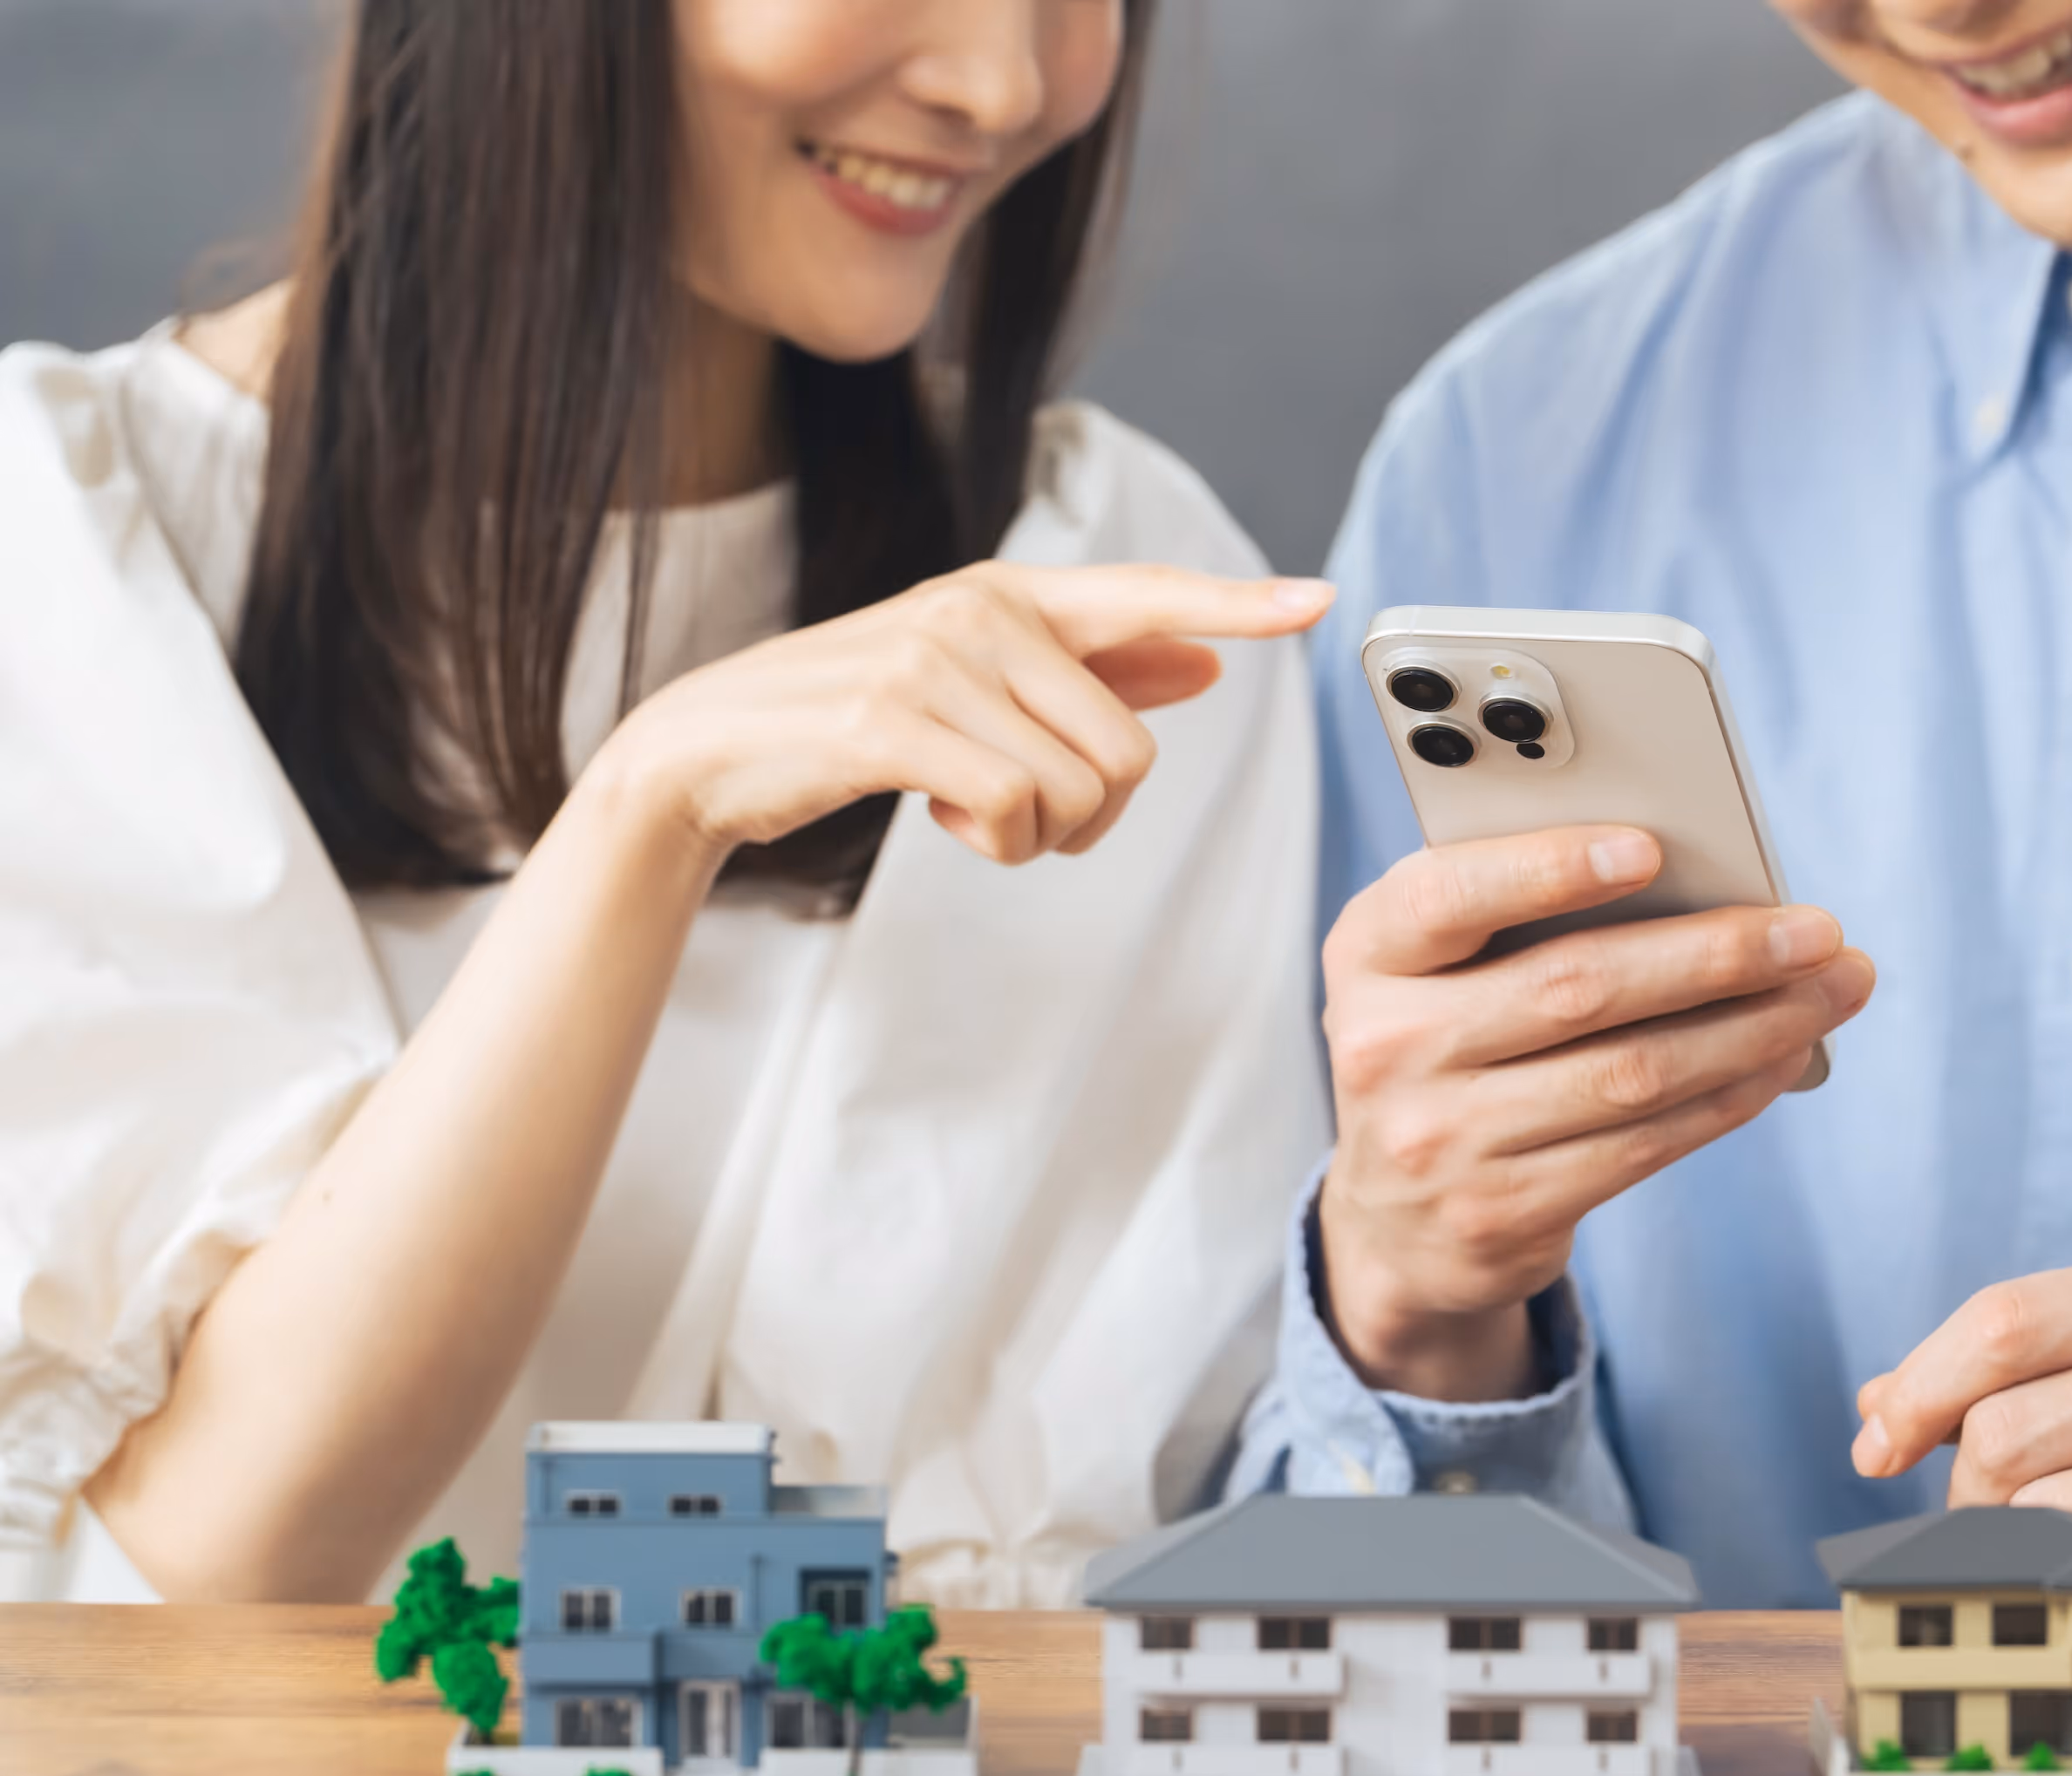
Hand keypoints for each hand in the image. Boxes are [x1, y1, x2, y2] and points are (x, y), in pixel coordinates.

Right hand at [588, 562, 1331, 866]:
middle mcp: (981, 610)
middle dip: (1094, 813)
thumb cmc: (856, 723)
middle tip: (1022, 815)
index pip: (1147, 593)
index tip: (1318, 602)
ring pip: (1075, 788)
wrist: (711, 753)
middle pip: (1129, 749)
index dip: (1236, 602)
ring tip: (967, 810)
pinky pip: (1010, 810)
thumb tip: (1205, 667)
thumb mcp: (977, 687)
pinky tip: (938, 819)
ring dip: (1035, 835)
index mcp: (1009, 594)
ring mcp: (934, 660)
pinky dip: (991, 843)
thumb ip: (1090, 673)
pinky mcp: (892, 721)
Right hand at [1317, 827, 1874, 1401]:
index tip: (1650, 847)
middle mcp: (1388, 1047)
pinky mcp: (1498, 1214)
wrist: (1396, 1223)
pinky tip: (1783, 1059)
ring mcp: (1440, 1141)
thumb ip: (1514, 916)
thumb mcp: (1434, 971)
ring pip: (1630, 1072)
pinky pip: (1642, 1145)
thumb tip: (1697, 880)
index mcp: (1368, 954)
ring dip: (1753, 1028)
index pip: (1447, 896)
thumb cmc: (1446, 1047)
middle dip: (1716, 953)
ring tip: (1832, 989)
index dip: (1547, 868)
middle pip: (1576, 988)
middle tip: (1815, 930)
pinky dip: (1729, 1095)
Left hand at [1851, 1247, 2071, 1608]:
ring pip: (2050, 1520)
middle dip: (1966, 1483)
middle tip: (1981, 1504)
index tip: (1877, 1440)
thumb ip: (2038, 1351)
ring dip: (2015, 1544)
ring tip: (2045, 1537)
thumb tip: (1878, 1401)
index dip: (1918, 1387)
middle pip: (2009, 1434)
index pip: (2007, 1323)